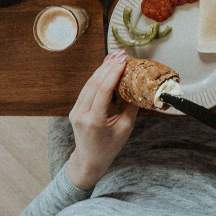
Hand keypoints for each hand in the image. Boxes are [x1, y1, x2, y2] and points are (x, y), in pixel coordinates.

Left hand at [65, 50, 137, 188]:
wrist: (88, 160)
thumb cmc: (109, 147)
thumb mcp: (125, 128)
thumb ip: (130, 107)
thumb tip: (139, 87)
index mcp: (94, 121)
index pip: (103, 91)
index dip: (113, 74)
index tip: (124, 61)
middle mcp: (81, 114)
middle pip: (94, 84)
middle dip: (108, 67)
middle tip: (121, 54)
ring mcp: (76, 111)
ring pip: (88, 84)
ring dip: (102, 69)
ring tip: (115, 57)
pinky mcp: (76, 109)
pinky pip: (86, 89)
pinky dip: (97, 77)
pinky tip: (105, 68)